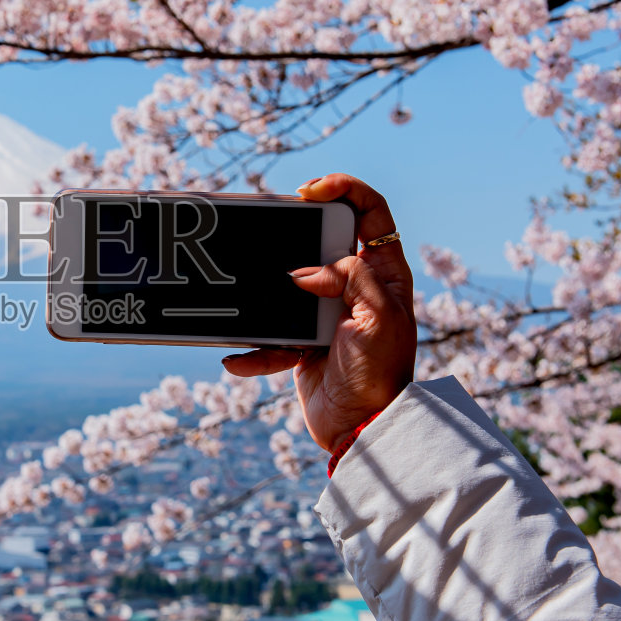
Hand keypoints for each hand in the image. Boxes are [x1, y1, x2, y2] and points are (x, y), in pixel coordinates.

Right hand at [223, 173, 416, 453]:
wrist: (363, 429)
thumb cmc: (382, 375)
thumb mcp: (378, 318)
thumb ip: (351, 279)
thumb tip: (306, 273)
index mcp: (384, 275)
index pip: (371, 214)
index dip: (345, 190)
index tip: (310, 191)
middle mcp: (356, 289)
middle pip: (322, 242)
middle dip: (294, 237)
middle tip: (272, 233)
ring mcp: (327, 315)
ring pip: (288, 287)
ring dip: (265, 296)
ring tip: (247, 296)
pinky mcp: (303, 344)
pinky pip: (270, 337)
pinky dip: (253, 350)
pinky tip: (236, 360)